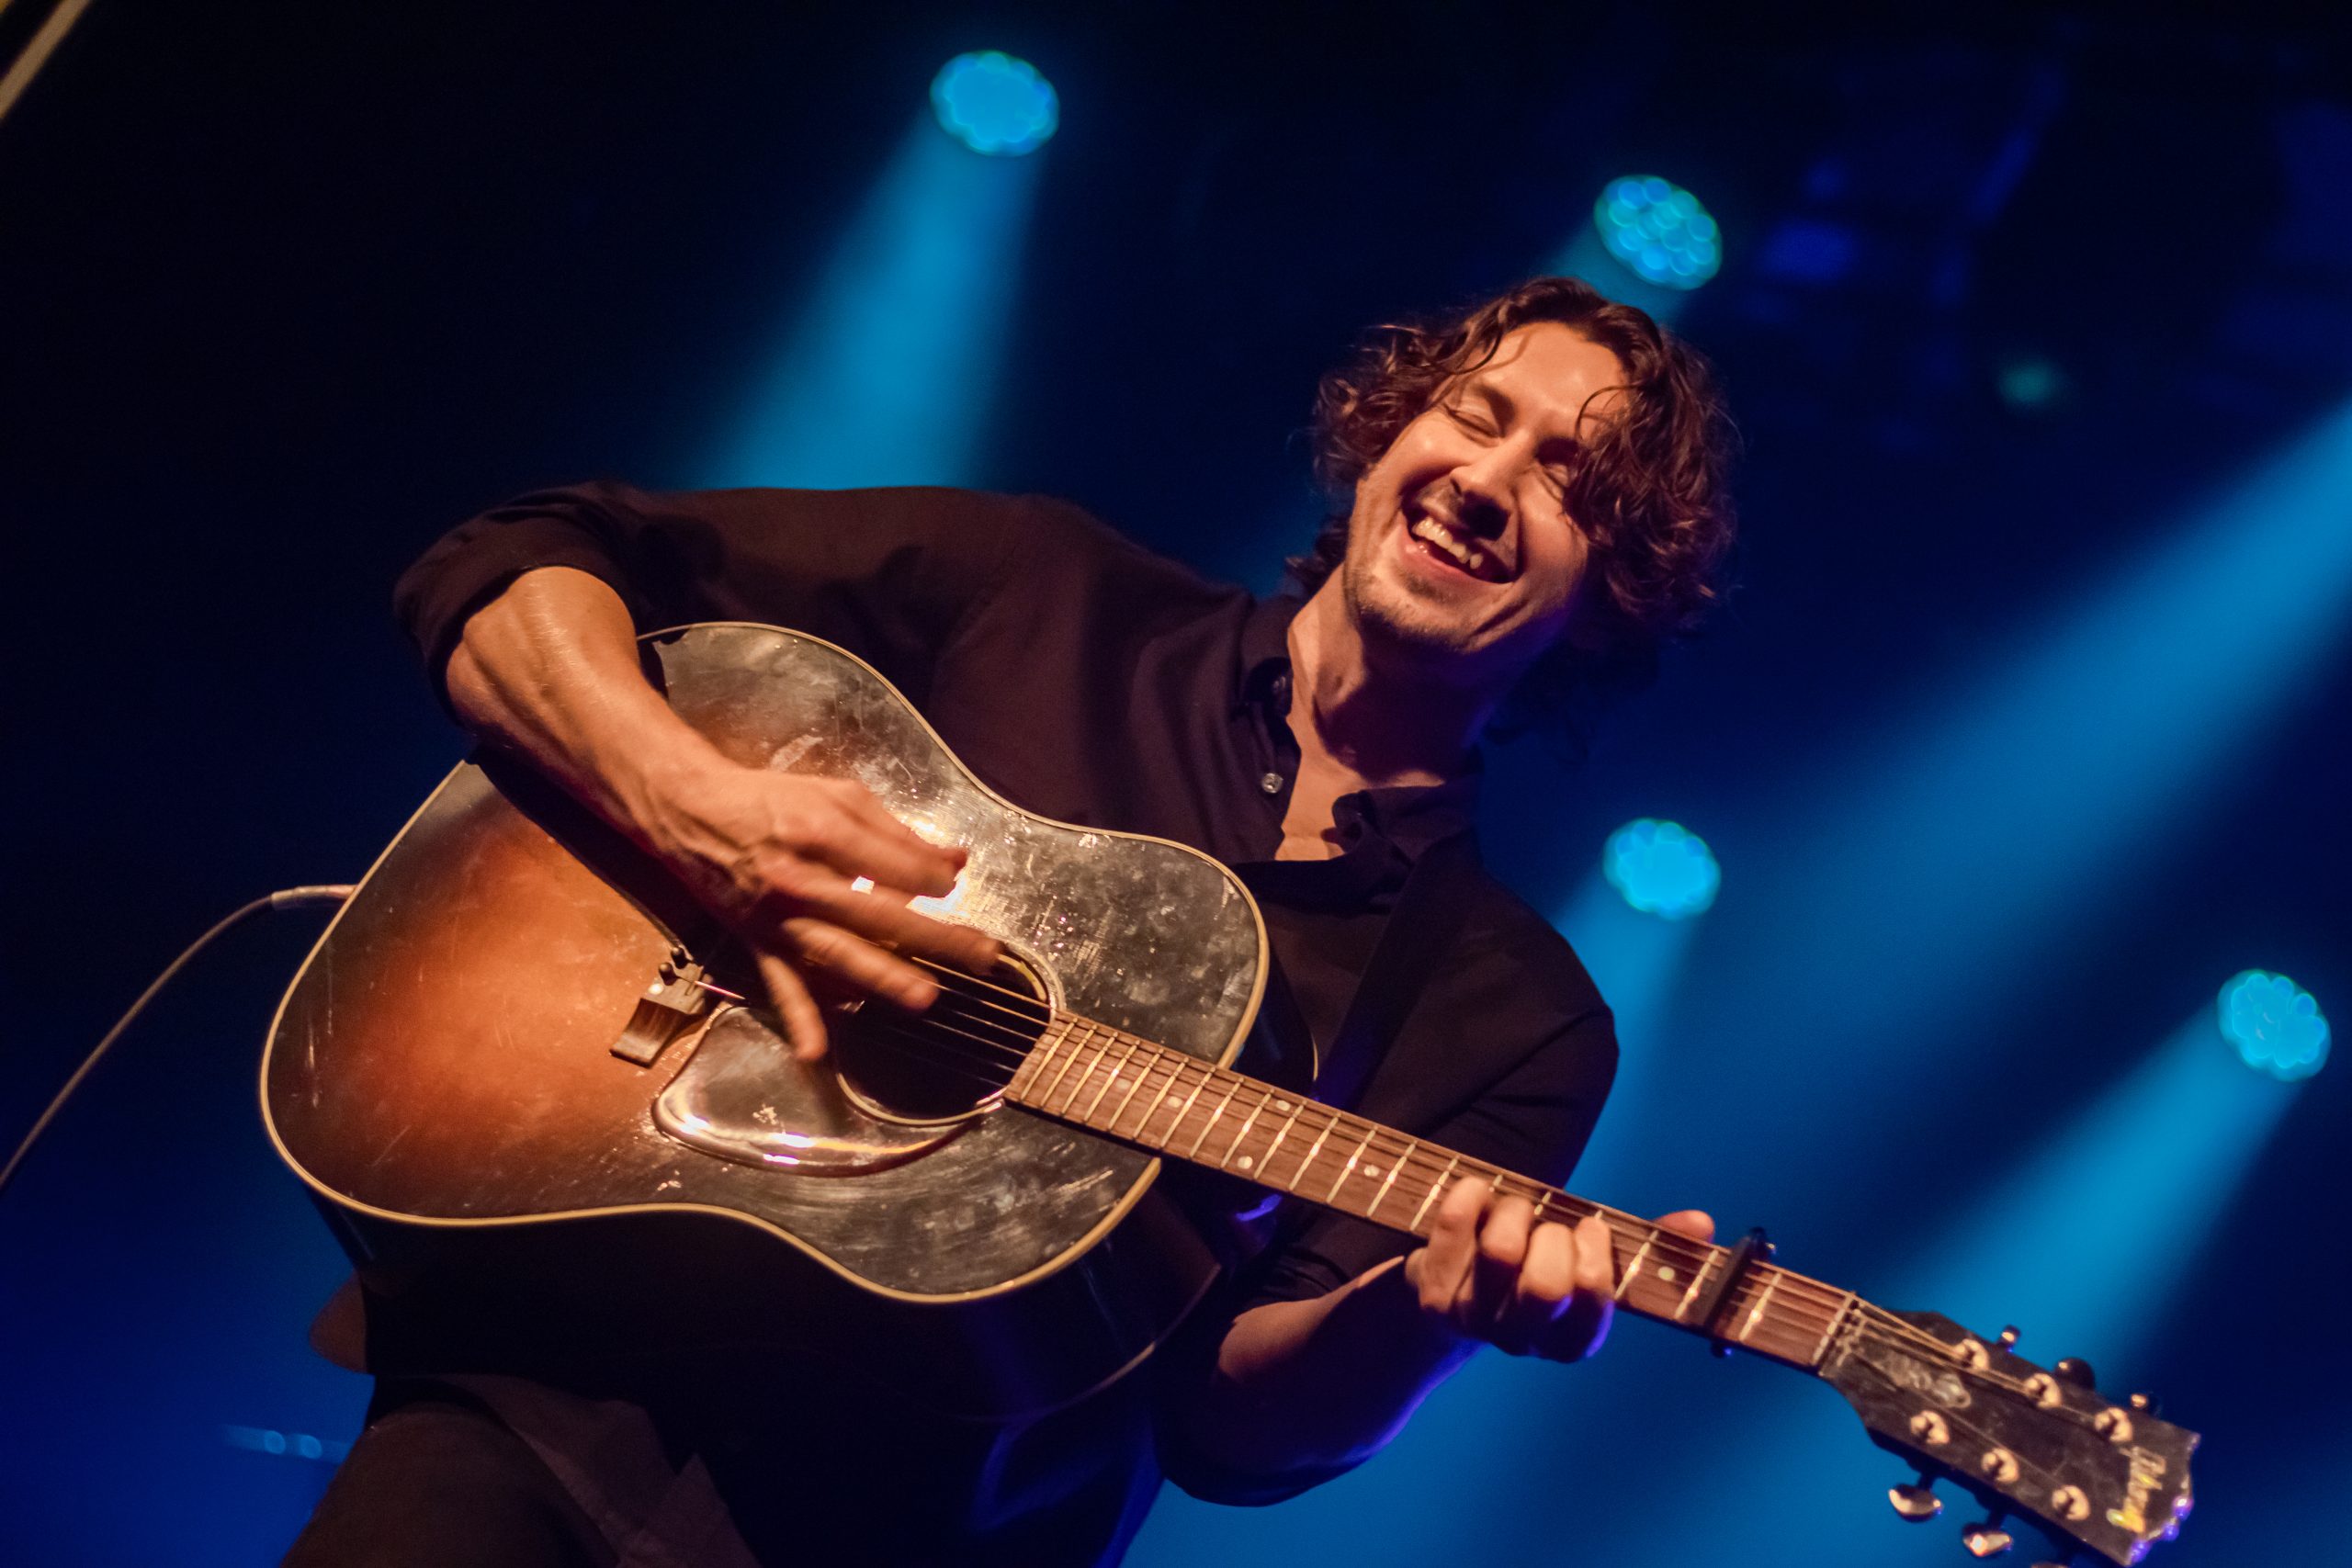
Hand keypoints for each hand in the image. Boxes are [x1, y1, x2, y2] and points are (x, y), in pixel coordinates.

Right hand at [642, 760, 999, 1058]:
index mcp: (823, 833)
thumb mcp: (838, 795)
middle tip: (984, 955)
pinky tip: (816, 1052)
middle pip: (879, 913)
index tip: (951, 885)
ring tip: (923, 996)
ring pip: (839, 952)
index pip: (895, 865)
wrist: (690, 811)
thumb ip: (897, 832)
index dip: (933, 878)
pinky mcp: (759, 941)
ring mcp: (779, 917)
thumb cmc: (771, 800)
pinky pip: (782, 984)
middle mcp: (801, 879)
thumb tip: (953, 862)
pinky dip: (798, 1019)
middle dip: (936, 936)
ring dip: (883, 976)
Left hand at [1401, 1179, 1714, 1360]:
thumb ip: (1645, 1245)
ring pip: (1500, 1253)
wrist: (1451, 1291)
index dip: (1594, 1258)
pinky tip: (1478, 1192)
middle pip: (1544, 1286)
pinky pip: (1455, 1227)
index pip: (1594, 1307)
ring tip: (1516, 1208)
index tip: (1590, 1227)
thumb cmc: (1535, 1264)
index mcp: (1571, 1340)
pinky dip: (1470, 1195)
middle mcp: (1522, 1341)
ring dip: (1514, 1211)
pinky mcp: (1432, 1296)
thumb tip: (1702, 1222)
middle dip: (1553, 1235)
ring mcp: (1474, 1321)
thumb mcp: (1588, 1258)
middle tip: (1549, 1223)